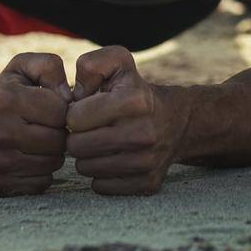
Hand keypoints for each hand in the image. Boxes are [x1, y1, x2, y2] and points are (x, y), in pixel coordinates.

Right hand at [0, 52, 69, 195]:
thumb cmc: (2, 95)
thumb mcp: (21, 68)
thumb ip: (49, 66)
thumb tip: (69, 97)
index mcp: (5, 99)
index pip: (60, 111)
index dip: (63, 109)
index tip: (52, 107)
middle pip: (59, 141)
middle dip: (60, 132)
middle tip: (48, 127)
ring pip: (53, 163)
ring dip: (53, 153)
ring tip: (39, 140)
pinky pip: (41, 183)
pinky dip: (42, 172)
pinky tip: (30, 158)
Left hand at [65, 46, 187, 195]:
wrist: (176, 120)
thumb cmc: (134, 90)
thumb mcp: (118, 63)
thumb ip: (91, 64)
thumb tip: (74, 96)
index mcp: (134, 100)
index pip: (74, 118)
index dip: (74, 113)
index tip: (86, 109)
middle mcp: (144, 132)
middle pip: (76, 147)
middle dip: (77, 136)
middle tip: (90, 128)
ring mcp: (147, 161)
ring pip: (86, 169)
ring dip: (88, 156)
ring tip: (101, 142)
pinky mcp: (148, 183)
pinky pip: (101, 187)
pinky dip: (101, 175)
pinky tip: (112, 158)